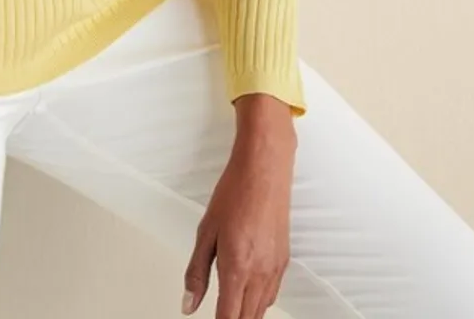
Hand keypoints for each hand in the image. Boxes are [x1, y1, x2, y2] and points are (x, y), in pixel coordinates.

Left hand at [181, 126, 296, 317]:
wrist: (264, 170)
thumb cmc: (235, 193)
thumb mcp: (205, 232)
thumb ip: (196, 272)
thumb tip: (188, 303)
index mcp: (237, 268)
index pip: (229, 318)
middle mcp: (260, 273)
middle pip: (248, 318)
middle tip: (218, 314)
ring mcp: (276, 268)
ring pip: (262, 309)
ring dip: (246, 314)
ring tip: (231, 310)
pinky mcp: (284, 260)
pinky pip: (273, 294)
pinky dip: (260, 302)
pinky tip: (249, 294)